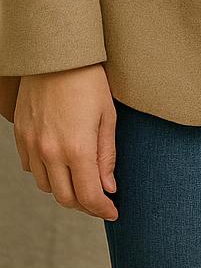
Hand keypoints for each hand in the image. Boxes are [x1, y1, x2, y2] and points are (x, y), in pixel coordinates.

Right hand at [14, 65, 117, 220]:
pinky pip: (31, 168)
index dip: (103, 210)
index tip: (113, 212)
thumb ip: (107, 156)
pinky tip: (60, 162)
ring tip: (82, 179)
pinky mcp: (20, 135)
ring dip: (64, 189)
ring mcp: (31, 145)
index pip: (89, 196)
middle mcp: (50, 152)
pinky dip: (46, 173)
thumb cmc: (88, 81)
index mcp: (76, 148)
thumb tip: (108, 187)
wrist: (56, 55)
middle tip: (100, 199)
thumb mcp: (107, 116)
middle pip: (65, 198)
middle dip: (85, 204)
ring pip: (46, 186)